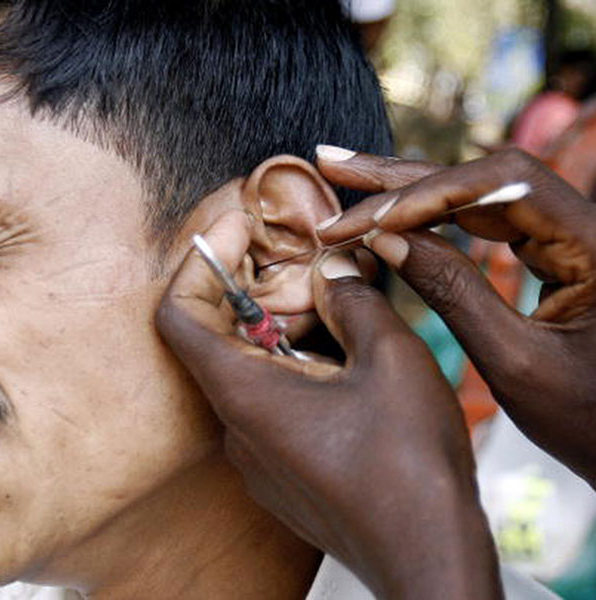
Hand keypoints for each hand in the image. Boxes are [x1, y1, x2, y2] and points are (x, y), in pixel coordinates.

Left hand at [156, 211, 500, 599]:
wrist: (428, 557)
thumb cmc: (410, 464)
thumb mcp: (391, 360)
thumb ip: (352, 302)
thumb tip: (330, 270)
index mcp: (246, 395)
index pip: (179, 316)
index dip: (199, 263)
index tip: (234, 226)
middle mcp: (236, 428)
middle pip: (216, 340)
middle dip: (252, 290)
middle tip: (299, 258)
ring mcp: (255, 456)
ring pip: (248, 372)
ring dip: (280, 330)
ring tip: (332, 303)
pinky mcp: (279, 472)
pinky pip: (268, 405)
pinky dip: (291, 368)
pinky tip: (341, 360)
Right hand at [316, 147, 595, 487]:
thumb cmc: (588, 421)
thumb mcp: (513, 363)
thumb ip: (450, 293)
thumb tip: (385, 239)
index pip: (505, 184)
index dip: (428, 194)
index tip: (368, 222)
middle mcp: (587, 226)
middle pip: (485, 177)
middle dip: (404, 176)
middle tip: (335, 165)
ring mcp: (570, 235)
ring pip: (480, 193)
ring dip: (411, 191)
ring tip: (348, 182)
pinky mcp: (553, 252)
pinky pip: (487, 220)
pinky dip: (434, 218)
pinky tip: (391, 216)